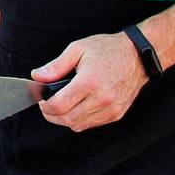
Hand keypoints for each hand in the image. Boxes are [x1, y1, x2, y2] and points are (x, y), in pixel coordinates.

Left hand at [32, 32, 147, 131]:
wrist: (137, 56)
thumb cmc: (108, 50)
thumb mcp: (77, 49)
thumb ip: (55, 66)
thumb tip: (37, 76)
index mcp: (89, 82)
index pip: (59, 106)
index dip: (45, 106)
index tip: (41, 101)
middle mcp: (102, 99)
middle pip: (67, 119)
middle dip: (52, 115)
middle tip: (47, 105)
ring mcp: (111, 109)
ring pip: (79, 125)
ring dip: (65, 119)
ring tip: (61, 106)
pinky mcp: (117, 114)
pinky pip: (92, 125)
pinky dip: (80, 120)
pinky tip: (76, 108)